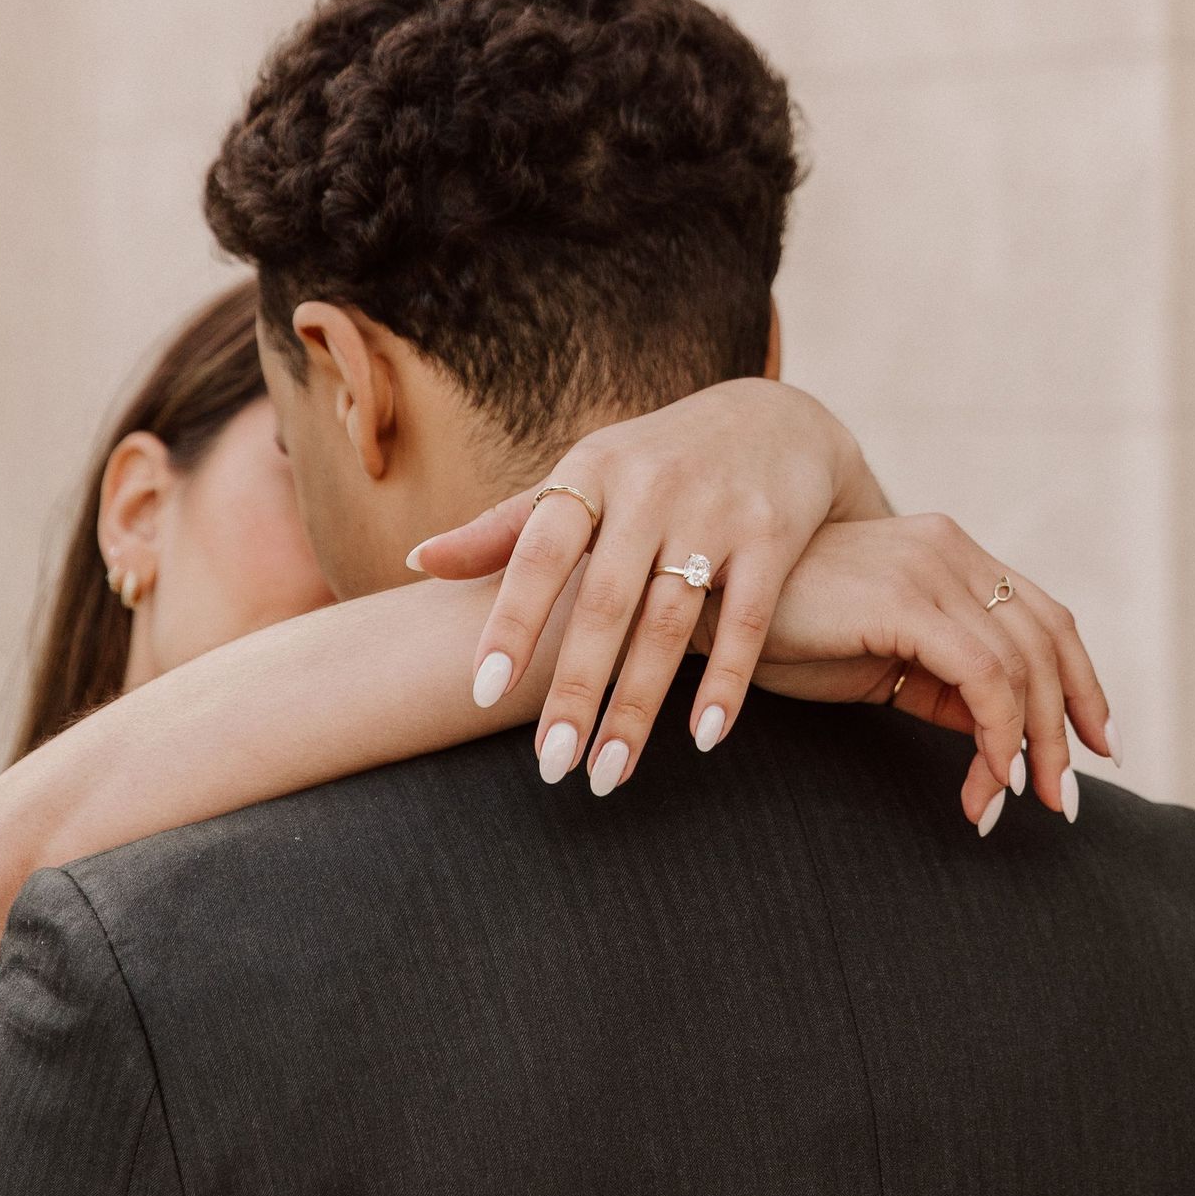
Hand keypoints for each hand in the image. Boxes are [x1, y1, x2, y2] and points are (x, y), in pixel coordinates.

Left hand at [409, 378, 880, 789]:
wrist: (775, 420)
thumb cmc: (653, 463)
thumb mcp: (583, 478)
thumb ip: (507, 528)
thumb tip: (420, 562)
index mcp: (591, 473)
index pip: (538, 553)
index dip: (511, 622)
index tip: (483, 693)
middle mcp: (650, 489)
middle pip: (604, 603)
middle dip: (576, 689)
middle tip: (550, 767)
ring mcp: (715, 510)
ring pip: (669, 624)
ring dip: (638, 706)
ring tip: (608, 775)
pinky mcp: (772, 536)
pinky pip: (746, 621)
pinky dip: (726, 682)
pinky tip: (704, 738)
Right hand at [712, 513, 1115, 827]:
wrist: (708, 606)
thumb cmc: (783, 633)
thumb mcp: (880, 660)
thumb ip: (942, 681)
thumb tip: (999, 735)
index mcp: (948, 551)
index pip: (1042, 617)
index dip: (1080, 684)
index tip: (1094, 746)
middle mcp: (949, 548)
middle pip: (1047, 639)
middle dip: (1064, 728)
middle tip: (1063, 800)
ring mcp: (930, 568)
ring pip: (1020, 667)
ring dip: (1028, 750)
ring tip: (1009, 806)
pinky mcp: (907, 601)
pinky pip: (983, 680)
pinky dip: (996, 739)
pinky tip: (984, 784)